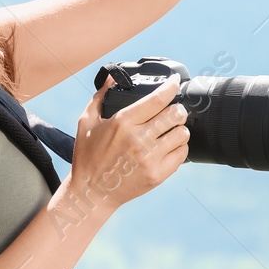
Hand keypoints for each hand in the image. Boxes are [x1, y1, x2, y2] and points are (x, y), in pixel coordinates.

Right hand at [67, 72, 189, 212]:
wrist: (91, 192)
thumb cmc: (88, 156)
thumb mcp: (86, 122)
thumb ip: (100, 96)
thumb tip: (112, 76)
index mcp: (123, 122)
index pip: (158, 99)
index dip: (171, 86)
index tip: (174, 82)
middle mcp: (139, 139)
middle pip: (176, 114)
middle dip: (177, 109)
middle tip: (173, 110)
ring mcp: (150, 158)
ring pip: (182, 134)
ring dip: (179, 128)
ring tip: (171, 130)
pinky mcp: (157, 175)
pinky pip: (182, 154)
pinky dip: (179, 147)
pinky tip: (170, 146)